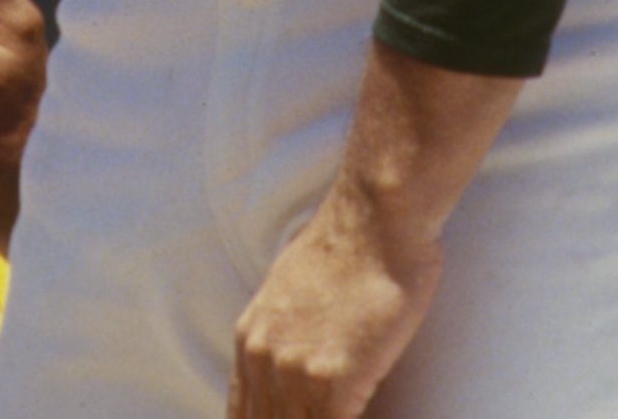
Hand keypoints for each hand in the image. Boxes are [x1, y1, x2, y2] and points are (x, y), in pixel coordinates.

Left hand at [228, 179, 438, 418]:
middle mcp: (261, 360)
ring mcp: (294, 373)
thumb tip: (302, 352)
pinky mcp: (332, 381)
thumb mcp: (294, 289)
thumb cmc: (350, 247)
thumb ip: (288, 333)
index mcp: (250, 340)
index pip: (242, 417)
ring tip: (335, 418)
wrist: (375, 218)